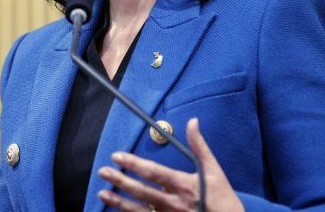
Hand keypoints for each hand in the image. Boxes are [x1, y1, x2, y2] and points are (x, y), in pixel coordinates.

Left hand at [96, 118, 245, 211]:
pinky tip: (118, 210)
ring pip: (139, 210)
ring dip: (119, 202)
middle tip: (103, 172)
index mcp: (184, 186)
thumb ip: (199, 146)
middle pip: (142, 192)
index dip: (134, 164)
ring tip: (103, 194)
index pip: (154, 173)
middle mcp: (174, 203)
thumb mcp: (213, 170)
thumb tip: (192, 122)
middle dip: (120, 181)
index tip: (117, 156)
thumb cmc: (221, 196)